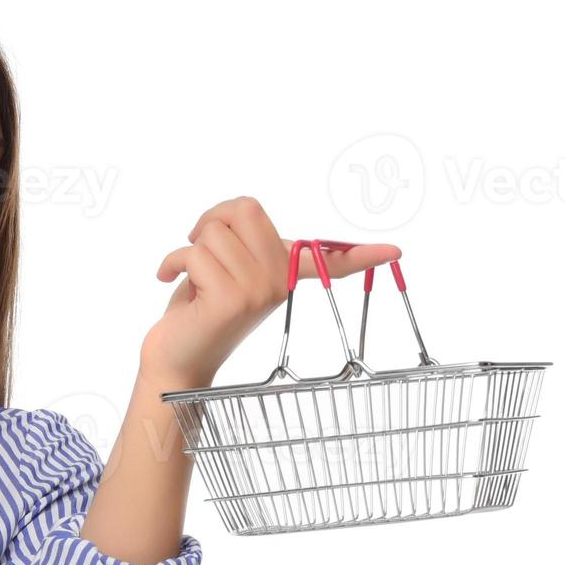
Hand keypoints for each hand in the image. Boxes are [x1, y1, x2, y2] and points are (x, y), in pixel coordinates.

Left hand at [143, 196, 400, 387]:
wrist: (174, 357)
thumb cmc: (195, 307)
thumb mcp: (224, 266)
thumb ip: (240, 239)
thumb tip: (237, 211)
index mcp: (282, 275)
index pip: (327, 262)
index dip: (361, 254)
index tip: (396, 251)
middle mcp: (278, 283)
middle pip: (244, 208)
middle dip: (212, 219)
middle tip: (199, 245)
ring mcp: (259, 292)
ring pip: (213, 230)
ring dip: (189, 247)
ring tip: (190, 276)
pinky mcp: (232, 299)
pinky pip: (195, 252)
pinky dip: (172, 261)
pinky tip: (169, 279)